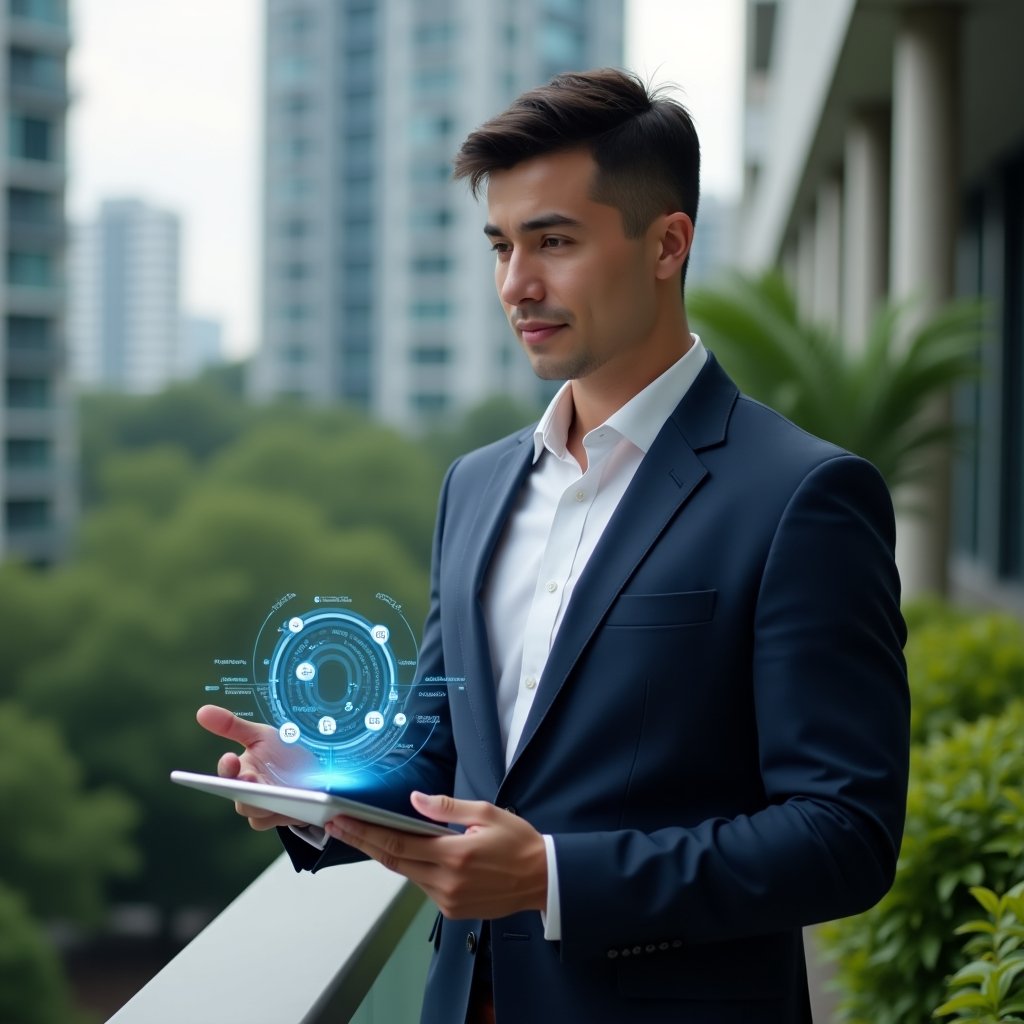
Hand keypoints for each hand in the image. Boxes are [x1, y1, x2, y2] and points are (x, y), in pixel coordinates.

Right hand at [195, 704, 315, 830]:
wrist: (311, 770)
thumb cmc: (280, 752)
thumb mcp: (260, 735)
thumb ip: (232, 726)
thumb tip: (201, 711)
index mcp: (240, 771)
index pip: (227, 773)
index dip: (227, 768)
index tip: (231, 758)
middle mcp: (249, 793)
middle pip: (240, 799)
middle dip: (245, 790)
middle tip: (251, 778)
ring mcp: (265, 808)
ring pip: (255, 815)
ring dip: (263, 805)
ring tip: (276, 792)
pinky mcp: (282, 817)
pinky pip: (276, 821)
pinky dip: (283, 813)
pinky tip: (295, 802)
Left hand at [325, 792, 547, 919]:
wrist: (544, 880)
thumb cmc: (518, 842)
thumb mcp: (486, 814)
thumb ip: (447, 808)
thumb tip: (415, 800)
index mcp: (454, 855)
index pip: (398, 843)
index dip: (366, 832)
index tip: (342, 821)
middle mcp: (446, 882)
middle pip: (393, 861)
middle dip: (363, 841)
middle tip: (338, 826)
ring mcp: (448, 900)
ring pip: (407, 874)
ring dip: (388, 854)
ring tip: (368, 833)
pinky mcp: (452, 910)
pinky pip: (423, 885)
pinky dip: (413, 868)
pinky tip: (411, 853)